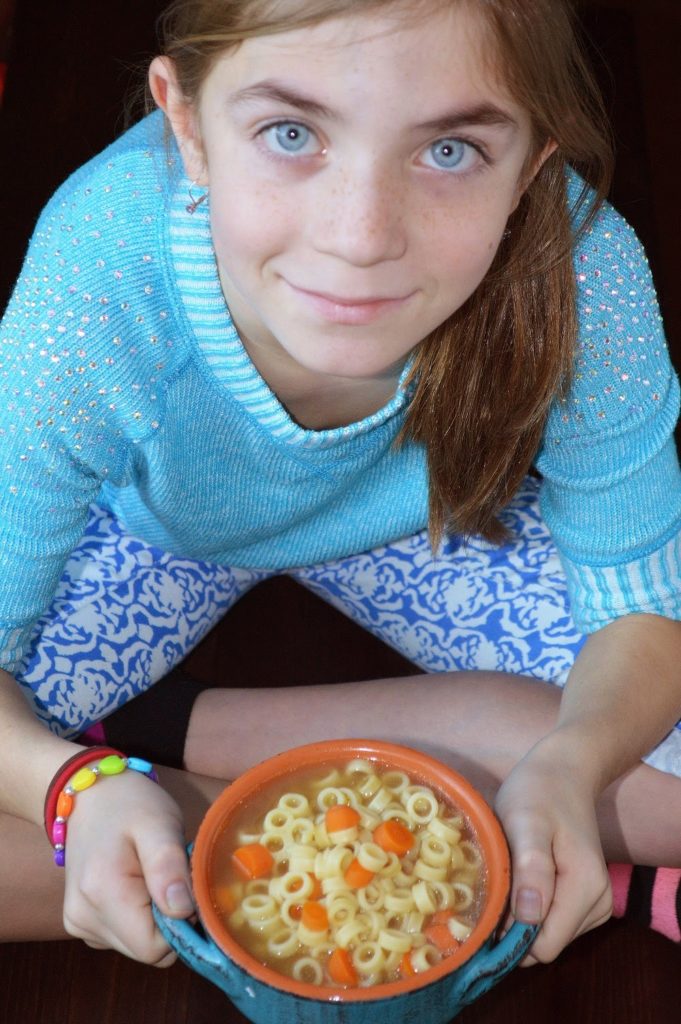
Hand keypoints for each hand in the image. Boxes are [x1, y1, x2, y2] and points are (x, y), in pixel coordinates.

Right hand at [62, 769, 193, 964]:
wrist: (89, 794)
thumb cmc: (131, 803)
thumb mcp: (159, 823)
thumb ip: (169, 866)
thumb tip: (182, 911)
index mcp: (102, 894)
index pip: (154, 949)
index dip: (180, 924)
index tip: (184, 886)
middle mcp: (82, 918)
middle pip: (145, 950)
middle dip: (168, 920)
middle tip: (169, 876)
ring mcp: (77, 922)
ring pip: (136, 945)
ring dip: (153, 917)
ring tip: (150, 874)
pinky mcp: (78, 921)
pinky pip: (122, 936)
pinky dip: (136, 916)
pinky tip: (134, 882)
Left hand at [494, 742, 612, 964]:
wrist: (564, 770)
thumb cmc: (539, 791)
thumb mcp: (526, 822)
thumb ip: (531, 868)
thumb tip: (529, 918)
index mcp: (586, 887)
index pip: (544, 946)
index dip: (509, 936)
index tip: (483, 908)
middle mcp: (598, 903)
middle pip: (545, 943)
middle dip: (513, 925)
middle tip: (489, 887)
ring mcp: (595, 903)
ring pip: (546, 934)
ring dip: (519, 915)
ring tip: (504, 875)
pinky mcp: (585, 899)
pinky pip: (551, 921)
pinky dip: (529, 907)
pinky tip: (517, 878)